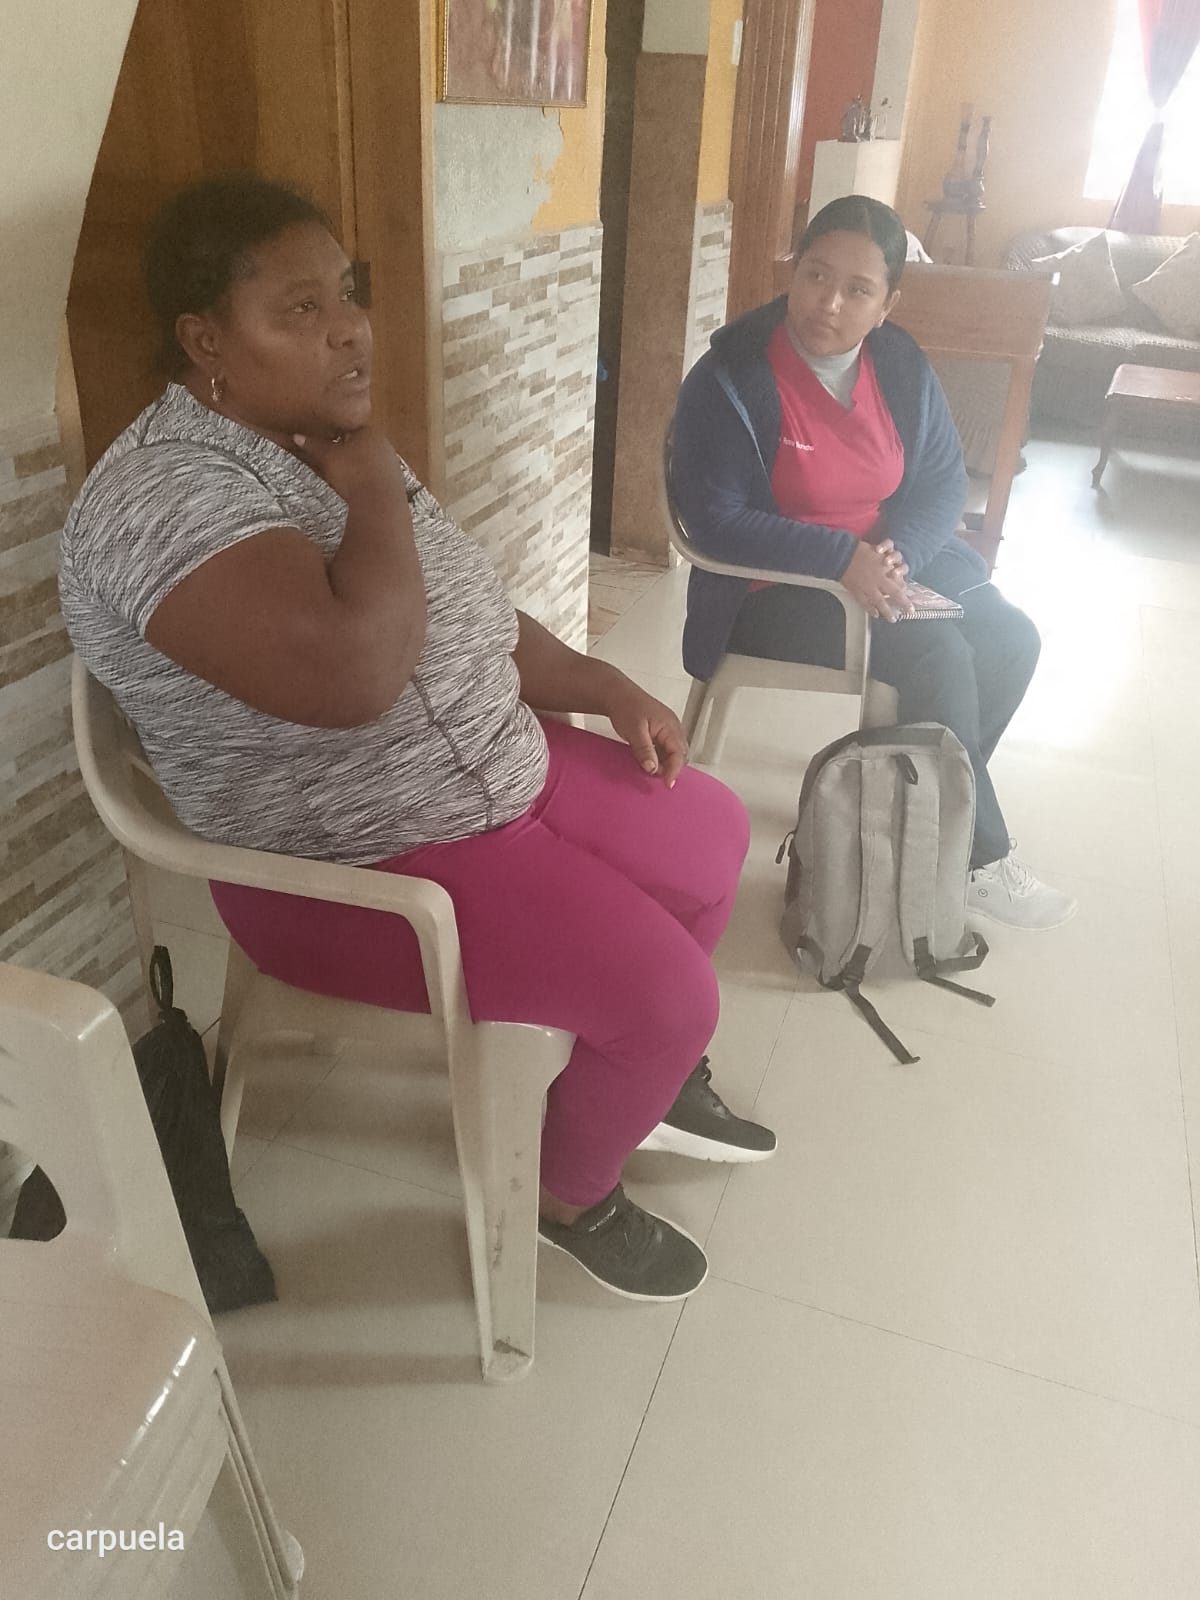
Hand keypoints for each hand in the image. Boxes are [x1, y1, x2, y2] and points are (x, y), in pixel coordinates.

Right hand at [292, 425, 407, 507]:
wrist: (379, 504)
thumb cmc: (352, 473)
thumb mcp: (328, 457)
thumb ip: (313, 445)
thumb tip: (296, 436)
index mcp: (370, 432)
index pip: (349, 428)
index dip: (336, 436)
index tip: (325, 445)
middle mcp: (385, 444)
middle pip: (361, 445)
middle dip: (347, 452)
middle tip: (331, 462)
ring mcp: (393, 464)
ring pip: (370, 462)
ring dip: (358, 468)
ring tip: (343, 479)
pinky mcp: (396, 483)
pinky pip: (376, 478)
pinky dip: (367, 481)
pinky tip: (357, 489)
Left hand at [605, 678, 687, 786]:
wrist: (617, 695)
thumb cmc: (626, 706)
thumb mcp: (634, 731)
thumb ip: (644, 750)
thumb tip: (652, 768)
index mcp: (670, 726)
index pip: (679, 754)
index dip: (675, 771)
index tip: (667, 784)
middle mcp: (672, 728)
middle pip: (680, 755)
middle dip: (672, 769)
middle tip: (659, 781)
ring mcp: (667, 730)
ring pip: (673, 754)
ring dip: (666, 765)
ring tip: (652, 774)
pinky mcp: (660, 733)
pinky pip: (665, 750)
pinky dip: (660, 759)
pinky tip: (649, 764)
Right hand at [840, 540, 913, 621]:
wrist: (842, 555)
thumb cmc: (859, 551)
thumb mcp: (878, 552)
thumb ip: (887, 561)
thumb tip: (893, 568)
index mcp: (885, 570)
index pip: (899, 581)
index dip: (904, 589)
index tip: (907, 593)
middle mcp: (878, 580)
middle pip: (894, 594)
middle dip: (903, 604)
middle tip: (909, 612)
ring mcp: (867, 588)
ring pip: (880, 602)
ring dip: (887, 612)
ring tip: (892, 619)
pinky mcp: (856, 592)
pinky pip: (865, 604)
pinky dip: (870, 610)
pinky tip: (875, 614)